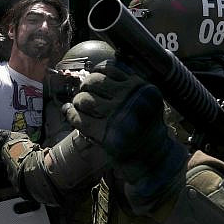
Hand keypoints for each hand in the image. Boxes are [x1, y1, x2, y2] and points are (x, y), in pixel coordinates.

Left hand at [64, 60, 187, 213]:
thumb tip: (94, 70)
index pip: (109, 68)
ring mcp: (117, 116)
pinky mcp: (106, 134)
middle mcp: (130, 98)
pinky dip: (71, 115)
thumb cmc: (144, 125)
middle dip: (85, 86)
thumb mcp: (144, 97)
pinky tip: (72, 114)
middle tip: (84, 94)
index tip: (94, 80)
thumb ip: (126, 82)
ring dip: (77, 102)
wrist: (151, 155)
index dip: (97, 72)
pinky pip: (79, 118)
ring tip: (80, 106)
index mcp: (140, 87)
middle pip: (94, 81)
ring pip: (84, 99)